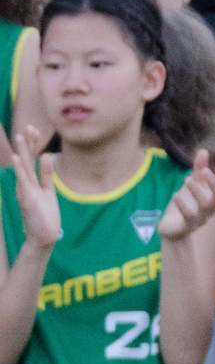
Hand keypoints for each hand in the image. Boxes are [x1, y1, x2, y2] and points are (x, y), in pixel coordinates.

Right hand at [11, 129, 60, 251]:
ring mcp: (25, 191)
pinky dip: (20, 170)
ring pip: (23, 168)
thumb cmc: (45, 214)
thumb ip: (46, 173)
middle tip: (29, 126)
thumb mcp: (48, 190)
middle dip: (28, 143)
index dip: (33, 144)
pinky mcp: (27, 200)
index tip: (34, 128)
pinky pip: (24, 182)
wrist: (44, 237)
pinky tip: (17, 158)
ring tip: (19, 136)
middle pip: (27, 160)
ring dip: (22, 152)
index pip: (31, 158)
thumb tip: (47, 155)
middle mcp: (25, 184)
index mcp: (31, 181)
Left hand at [158, 149, 214, 241]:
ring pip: (205, 206)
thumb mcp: (193, 184)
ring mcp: (201, 218)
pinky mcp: (188, 225)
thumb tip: (203, 150)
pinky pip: (188, 216)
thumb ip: (199, 169)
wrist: (173, 228)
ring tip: (187, 179)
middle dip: (214, 184)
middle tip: (205, 171)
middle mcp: (211, 208)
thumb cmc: (187, 204)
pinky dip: (182, 205)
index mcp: (214, 197)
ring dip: (198, 192)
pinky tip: (175, 195)